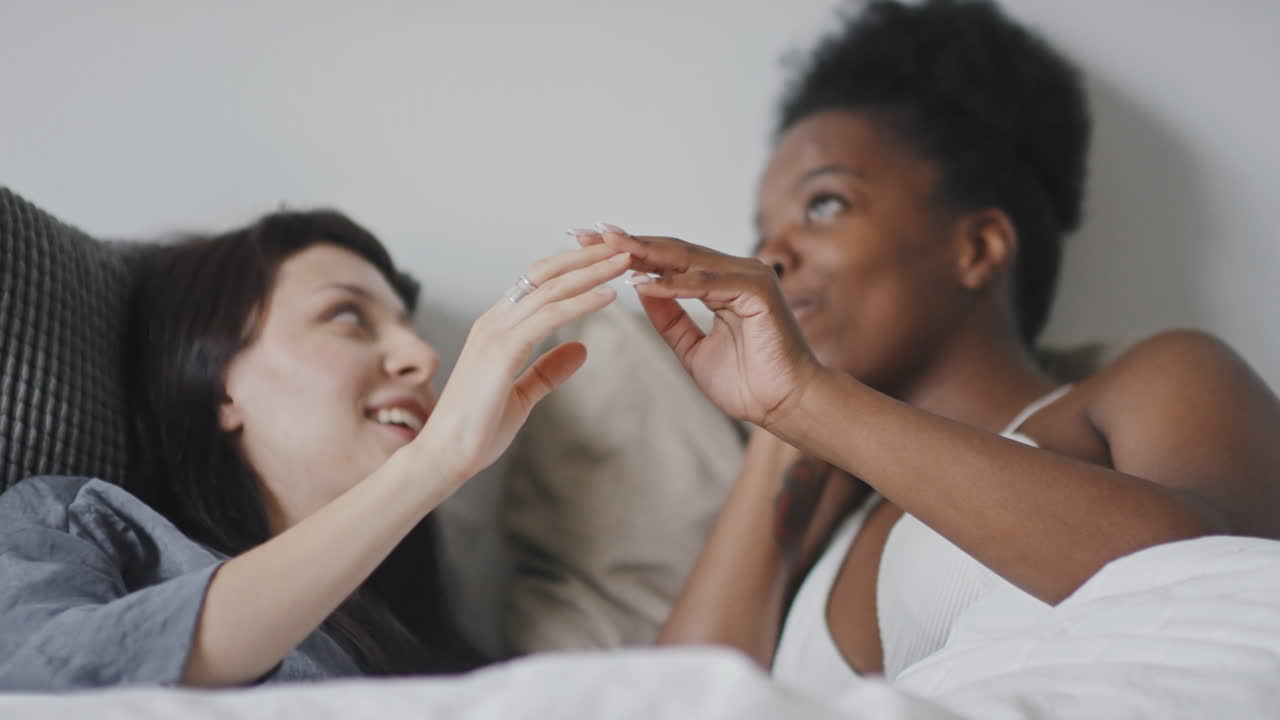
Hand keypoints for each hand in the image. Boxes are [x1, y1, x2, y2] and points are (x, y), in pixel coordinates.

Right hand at [413, 244, 631, 484]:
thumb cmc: (476, 430)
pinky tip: (607, 296)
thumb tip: (581, 349)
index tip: (606, 259)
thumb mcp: (523, 395)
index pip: (538, 283)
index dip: (573, 267)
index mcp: (497, 328)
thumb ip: (548, 370)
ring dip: (590, 272)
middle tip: (622, 246)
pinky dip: (580, 302)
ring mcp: (494, 334)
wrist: (444, 457)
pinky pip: (548, 317)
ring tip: (623, 262)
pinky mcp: (501, 352)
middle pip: (545, 274)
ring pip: (550, 289)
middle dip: (586, 258)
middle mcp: (494, 322)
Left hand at [572, 225, 820, 427]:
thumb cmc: (748, 382)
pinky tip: (639, 282)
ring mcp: (749, 276)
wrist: (787, 406)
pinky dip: (673, 283)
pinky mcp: (758, 289)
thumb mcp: (692, 348)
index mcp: (721, 281)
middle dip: (625, 242)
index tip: (584, 245)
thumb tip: (639, 286)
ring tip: (605, 248)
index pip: (666, 259)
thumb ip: (669, 317)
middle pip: (671, 250)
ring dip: (643, 253)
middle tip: (583, 234)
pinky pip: (707, 283)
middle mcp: (735, 271)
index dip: (625, 251)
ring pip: (687, 259)